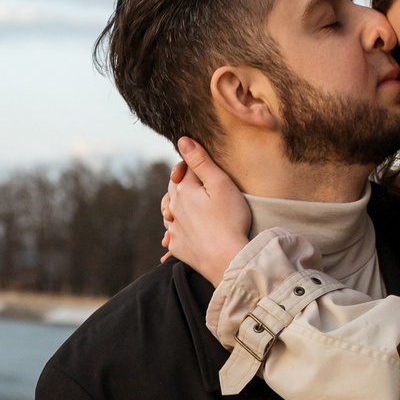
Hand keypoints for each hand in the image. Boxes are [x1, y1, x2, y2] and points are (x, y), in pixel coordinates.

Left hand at [159, 138, 251, 282]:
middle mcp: (172, 209)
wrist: (228, 259)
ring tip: (187, 208)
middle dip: (183, 185)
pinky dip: (177, 233)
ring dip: (176, 208)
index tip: (205, 168)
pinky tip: (182, 234)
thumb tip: (182, 140)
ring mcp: (174, 230)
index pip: (182, 170)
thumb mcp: (219, 183)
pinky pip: (173, 237)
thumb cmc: (229, 219)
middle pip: (174, 191)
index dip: (193, 166)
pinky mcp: (179, 248)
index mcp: (182, 191)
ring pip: (170, 213)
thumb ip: (200, 161)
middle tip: (197, 185)